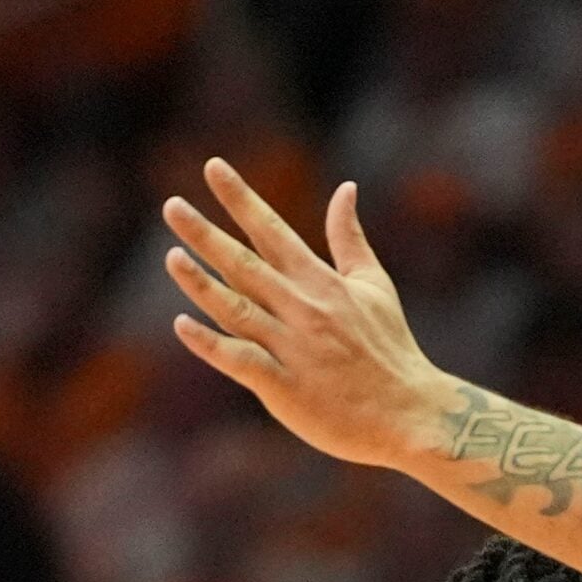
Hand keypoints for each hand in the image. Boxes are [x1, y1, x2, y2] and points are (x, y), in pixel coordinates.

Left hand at [162, 161, 441, 469]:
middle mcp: (304, 310)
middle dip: (206, 234)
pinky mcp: (285, 388)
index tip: (213, 167)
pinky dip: (211, 344)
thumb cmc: (392, 350)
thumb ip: (350, 239)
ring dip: (201, 283)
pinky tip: (183, 326)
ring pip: (237, 309)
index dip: (242, 199)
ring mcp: (293, 349)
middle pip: (245, 265)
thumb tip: (345, 189)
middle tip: (171, 206)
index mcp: (322, 283)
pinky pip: (241, 361)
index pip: (273, 231)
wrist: (411, 414)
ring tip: (173, 256)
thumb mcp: (375, 286)